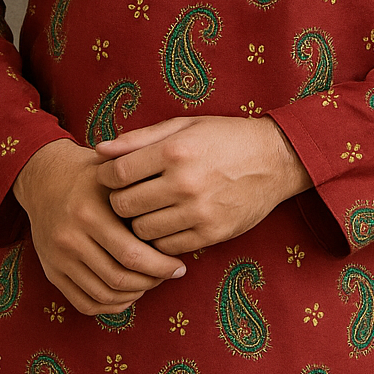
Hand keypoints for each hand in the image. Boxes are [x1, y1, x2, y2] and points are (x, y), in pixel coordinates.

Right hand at [12, 139, 185, 315]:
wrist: (44, 178)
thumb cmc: (91, 175)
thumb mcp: (116, 174)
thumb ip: (143, 191)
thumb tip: (179, 219)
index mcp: (89, 213)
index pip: (132, 254)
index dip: (161, 266)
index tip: (179, 265)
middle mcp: (70, 238)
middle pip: (119, 279)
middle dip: (151, 282)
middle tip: (169, 274)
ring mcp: (58, 258)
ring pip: (104, 295)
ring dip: (134, 295)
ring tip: (150, 281)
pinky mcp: (51, 272)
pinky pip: (84, 303)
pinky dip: (110, 305)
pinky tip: (128, 292)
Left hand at [94, 115, 311, 254]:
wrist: (274, 160)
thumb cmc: (224, 137)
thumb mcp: (183, 126)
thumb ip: (138, 138)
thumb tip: (99, 150)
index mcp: (174, 150)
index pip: (117, 173)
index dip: (105, 177)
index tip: (109, 177)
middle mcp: (185, 182)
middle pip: (124, 205)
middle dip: (118, 201)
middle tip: (127, 195)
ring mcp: (199, 212)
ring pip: (142, 231)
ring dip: (138, 222)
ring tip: (147, 209)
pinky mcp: (211, 234)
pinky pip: (167, 247)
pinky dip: (161, 238)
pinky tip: (167, 223)